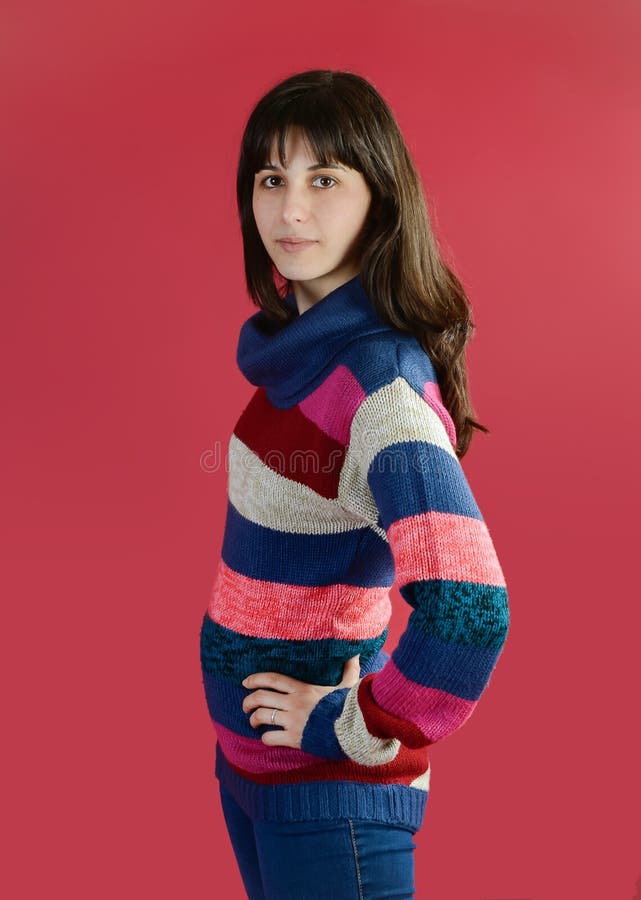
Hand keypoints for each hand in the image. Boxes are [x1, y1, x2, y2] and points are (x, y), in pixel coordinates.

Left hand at [241, 655, 360, 748]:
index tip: (245, 682)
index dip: (256, 679)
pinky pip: (271, 737)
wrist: (354, 729)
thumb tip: (355, 653)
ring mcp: (293, 720)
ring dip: (253, 720)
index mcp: (303, 688)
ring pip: (262, 716)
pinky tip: (267, 738)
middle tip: (245, 706)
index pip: (273, 679)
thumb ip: (349, 669)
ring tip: (253, 722)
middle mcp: (294, 702)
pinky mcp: (295, 738)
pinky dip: (266, 738)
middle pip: (261, 697)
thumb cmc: (349, 707)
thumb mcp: (348, 685)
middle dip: (248, 701)